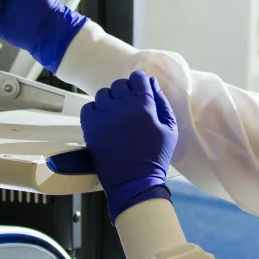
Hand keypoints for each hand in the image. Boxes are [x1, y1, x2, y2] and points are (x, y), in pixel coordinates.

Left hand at [80, 71, 177, 222]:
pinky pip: (89, 107)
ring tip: (116, 115)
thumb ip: (162, 102)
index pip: (138, 77)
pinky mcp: (89, 125)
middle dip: (126, 92)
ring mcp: (103, 114)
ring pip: (104, 94)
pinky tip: (104, 122)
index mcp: (143, 104)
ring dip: (110, 101)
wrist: (134, 181)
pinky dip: (95, 111)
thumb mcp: (169, 128)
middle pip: (120, 84)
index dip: (140, 83)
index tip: (140, 92)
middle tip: (130, 108)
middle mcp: (121, 105)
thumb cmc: (155, 155)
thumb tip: (152, 83)